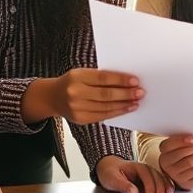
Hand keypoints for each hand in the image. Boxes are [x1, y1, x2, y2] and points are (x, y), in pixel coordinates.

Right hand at [24, 68, 142, 124]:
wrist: (52, 97)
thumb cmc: (71, 82)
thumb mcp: (81, 73)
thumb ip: (99, 77)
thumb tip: (125, 81)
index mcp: (77, 77)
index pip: (103, 78)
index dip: (120, 79)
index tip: (135, 80)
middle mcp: (76, 93)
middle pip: (106, 94)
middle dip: (126, 93)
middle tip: (140, 92)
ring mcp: (77, 108)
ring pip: (106, 107)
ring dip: (124, 104)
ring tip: (136, 101)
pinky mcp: (81, 119)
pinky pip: (103, 116)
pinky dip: (117, 112)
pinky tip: (127, 108)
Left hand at [95, 155, 171, 192]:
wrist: (108, 167)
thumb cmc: (109, 172)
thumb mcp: (112, 179)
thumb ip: (122, 185)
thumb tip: (134, 192)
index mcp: (135, 166)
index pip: (145, 175)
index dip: (149, 185)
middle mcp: (144, 168)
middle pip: (155, 175)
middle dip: (160, 187)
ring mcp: (148, 173)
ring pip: (160, 177)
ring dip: (165, 186)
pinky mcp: (149, 179)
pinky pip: (160, 181)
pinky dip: (166, 186)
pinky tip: (170, 192)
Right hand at [158, 135, 192, 189]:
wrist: (180, 173)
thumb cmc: (181, 157)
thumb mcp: (179, 148)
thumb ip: (185, 142)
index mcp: (164, 154)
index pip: (169, 145)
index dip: (180, 141)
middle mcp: (167, 166)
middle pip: (182, 155)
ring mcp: (176, 177)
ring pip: (192, 166)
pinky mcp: (187, 184)